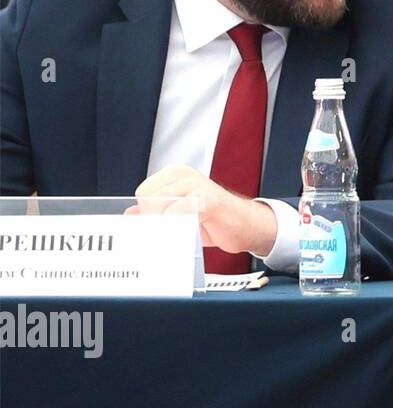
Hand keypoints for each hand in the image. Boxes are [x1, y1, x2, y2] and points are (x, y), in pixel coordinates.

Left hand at [133, 164, 277, 255]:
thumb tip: (130, 213)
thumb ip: (154, 212)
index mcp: (175, 174)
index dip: (148, 214)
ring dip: (166, 226)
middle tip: (172, 232)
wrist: (247, 227)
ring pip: (160, 205)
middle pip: (149, 198)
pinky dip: (179, 228)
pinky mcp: (208, 199)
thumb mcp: (179, 215)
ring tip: (181, 233)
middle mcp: (185, 174)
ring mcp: (198, 184)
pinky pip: (179, 213)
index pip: (144, 192)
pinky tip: (190, 233)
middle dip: (156, 220)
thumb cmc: (214, 221)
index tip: (161, 227)